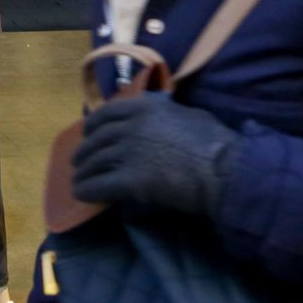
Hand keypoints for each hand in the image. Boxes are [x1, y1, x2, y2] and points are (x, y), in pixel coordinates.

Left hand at [71, 91, 239, 218]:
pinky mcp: (130, 179)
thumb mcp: (188, 114)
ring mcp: (129, 152)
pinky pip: (99, 185)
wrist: (224, 170)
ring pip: (94, 162)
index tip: (87, 133)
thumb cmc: (215, 142)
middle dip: (84, 152)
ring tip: (79, 181)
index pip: (106, 113)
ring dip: (83, 173)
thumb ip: (167, 111)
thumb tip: (161, 109)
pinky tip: (82, 195)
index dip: (92, 125)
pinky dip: (87, 191)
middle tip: (79, 162)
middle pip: (97, 139)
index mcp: (145, 106)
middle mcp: (131, 126)